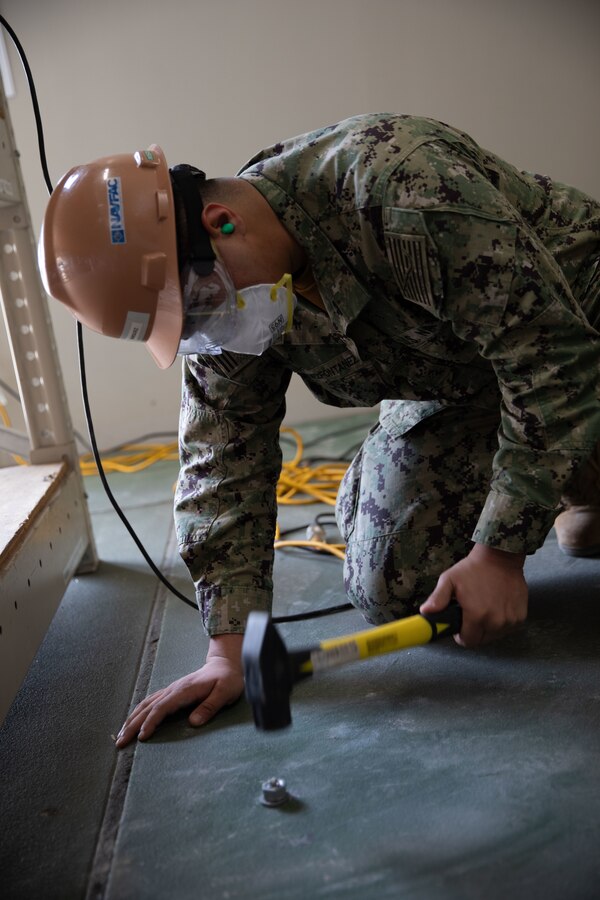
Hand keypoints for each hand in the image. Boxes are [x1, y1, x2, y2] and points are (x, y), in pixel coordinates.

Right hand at [115, 634, 244, 747]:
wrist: (225, 665)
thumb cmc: (227, 680)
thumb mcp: (226, 693)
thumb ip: (210, 707)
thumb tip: (193, 723)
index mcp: (184, 690)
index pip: (162, 708)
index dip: (151, 722)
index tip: (141, 737)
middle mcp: (173, 689)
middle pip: (148, 707)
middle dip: (133, 725)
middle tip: (120, 742)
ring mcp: (170, 690)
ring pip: (146, 704)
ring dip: (132, 719)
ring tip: (120, 735)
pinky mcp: (171, 693)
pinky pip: (150, 703)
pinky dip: (138, 713)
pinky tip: (132, 722)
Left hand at [419, 543, 527, 647]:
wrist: (500, 557)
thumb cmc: (473, 568)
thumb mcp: (449, 580)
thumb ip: (437, 599)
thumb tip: (425, 612)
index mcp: (477, 616)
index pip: (468, 641)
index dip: (461, 635)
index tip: (460, 626)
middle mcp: (496, 621)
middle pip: (482, 640)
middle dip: (474, 630)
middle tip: (472, 613)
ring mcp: (510, 620)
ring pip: (495, 635)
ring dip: (489, 626)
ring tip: (485, 607)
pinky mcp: (521, 616)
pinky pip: (508, 628)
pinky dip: (502, 622)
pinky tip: (497, 606)